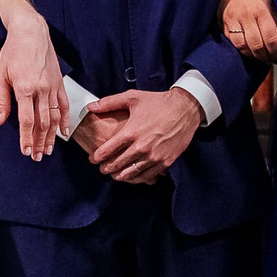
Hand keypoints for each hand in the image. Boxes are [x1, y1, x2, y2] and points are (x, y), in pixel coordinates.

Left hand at [0, 0, 65, 160]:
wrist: (31, 31)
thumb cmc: (13, 51)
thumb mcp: (1, 75)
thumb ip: (2, 100)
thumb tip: (0, 121)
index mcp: (24, 88)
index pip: (27, 120)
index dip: (27, 138)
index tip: (25, 151)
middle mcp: (41, 89)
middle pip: (42, 123)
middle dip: (39, 142)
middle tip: (36, 156)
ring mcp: (52, 86)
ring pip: (54, 117)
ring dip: (51, 136)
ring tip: (47, 150)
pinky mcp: (59, 82)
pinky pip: (64, 105)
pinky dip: (65, 120)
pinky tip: (63, 132)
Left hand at [84, 88, 202, 184]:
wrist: (185, 109)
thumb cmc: (158, 102)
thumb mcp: (132, 97)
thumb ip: (109, 103)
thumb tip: (90, 106)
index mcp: (130, 132)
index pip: (107, 151)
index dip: (96, 157)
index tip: (92, 159)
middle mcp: (141, 147)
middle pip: (117, 165)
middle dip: (106, 168)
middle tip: (102, 169)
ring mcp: (154, 156)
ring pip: (131, 173)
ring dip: (120, 176)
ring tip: (115, 175)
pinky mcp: (165, 162)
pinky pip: (147, 176)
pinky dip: (137, 178)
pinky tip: (132, 177)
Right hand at [221, 0, 276, 63]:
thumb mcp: (270, 0)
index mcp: (261, 9)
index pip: (271, 37)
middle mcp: (246, 16)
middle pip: (257, 45)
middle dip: (266, 56)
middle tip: (272, 59)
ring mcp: (232, 19)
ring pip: (242, 46)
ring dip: (253, 56)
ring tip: (261, 57)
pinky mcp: (223, 22)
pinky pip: (231, 41)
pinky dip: (241, 49)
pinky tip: (248, 50)